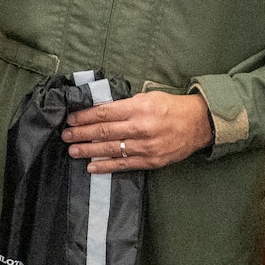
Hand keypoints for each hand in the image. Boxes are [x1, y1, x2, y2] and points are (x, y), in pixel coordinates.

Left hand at [61, 90, 212, 172]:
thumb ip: (125, 105)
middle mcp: (141, 127)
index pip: (104, 113)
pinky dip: (106, 166)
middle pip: (104, 131)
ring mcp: (146, 146)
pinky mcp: (151, 161)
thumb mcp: (147, 97)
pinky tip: (91, 166)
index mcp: (138, 108)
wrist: (198, 124)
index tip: (70, 119)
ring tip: (73, 150)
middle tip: (66, 135)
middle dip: (81, 134)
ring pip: (111, 149)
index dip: (84, 117)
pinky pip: (124, 164)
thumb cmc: (170, 107)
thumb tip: (99, 110)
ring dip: (89, 150)